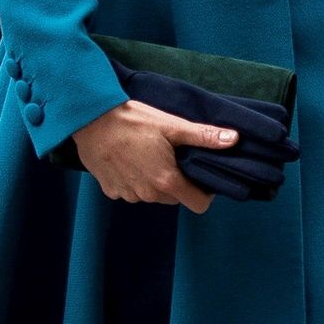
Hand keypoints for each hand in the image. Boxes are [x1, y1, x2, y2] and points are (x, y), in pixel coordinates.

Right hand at [71, 99, 237, 211]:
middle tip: (171, 157)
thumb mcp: (171, 125)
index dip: (204, 192)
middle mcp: (147, 194)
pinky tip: (129, 159)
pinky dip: (134, 180)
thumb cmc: (132, 120)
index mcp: (166, 181)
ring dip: (154, 181)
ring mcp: (127, 194)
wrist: (90, 118)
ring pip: (152, 195)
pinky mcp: (110, 190)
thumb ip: (204, 136)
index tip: (199, 176)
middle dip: (178, 182)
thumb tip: (234, 139)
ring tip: (148, 155)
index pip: (198, 204)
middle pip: (174, 198)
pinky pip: (131, 191)